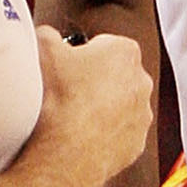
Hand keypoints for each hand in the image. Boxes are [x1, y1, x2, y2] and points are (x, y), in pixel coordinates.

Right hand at [37, 27, 151, 186]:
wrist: (65, 152)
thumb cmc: (58, 97)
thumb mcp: (43, 49)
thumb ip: (48, 34)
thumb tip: (48, 36)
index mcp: (125, 52)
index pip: (104, 45)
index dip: (82, 54)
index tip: (67, 67)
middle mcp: (142, 82)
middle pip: (115, 75)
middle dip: (96, 80)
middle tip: (68, 91)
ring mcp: (142, 115)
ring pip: (120, 105)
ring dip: (102, 108)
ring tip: (73, 116)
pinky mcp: (137, 143)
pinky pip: (120, 133)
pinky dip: (105, 134)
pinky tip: (82, 136)